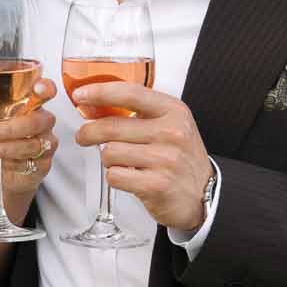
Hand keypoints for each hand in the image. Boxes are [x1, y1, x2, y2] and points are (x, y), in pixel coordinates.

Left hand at [0, 78, 59, 204]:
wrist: (9, 173)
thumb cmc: (3, 141)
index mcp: (32, 106)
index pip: (46, 91)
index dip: (45, 88)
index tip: (36, 88)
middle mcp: (43, 123)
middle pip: (35, 121)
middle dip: (9, 128)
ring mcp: (45, 144)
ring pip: (30, 144)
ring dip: (3, 147)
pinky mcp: (42, 165)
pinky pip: (27, 162)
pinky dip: (6, 160)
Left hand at [73, 80, 212, 231]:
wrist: (205, 194)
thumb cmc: (180, 157)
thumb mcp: (170, 124)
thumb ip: (140, 112)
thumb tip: (94, 105)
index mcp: (173, 111)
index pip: (130, 93)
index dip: (100, 92)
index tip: (81, 95)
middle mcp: (172, 132)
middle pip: (111, 126)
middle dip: (89, 132)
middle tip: (84, 136)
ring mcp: (166, 159)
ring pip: (109, 152)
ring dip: (107, 159)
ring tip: (119, 162)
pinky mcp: (157, 185)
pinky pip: (114, 176)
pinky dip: (114, 177)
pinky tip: (127, 177)